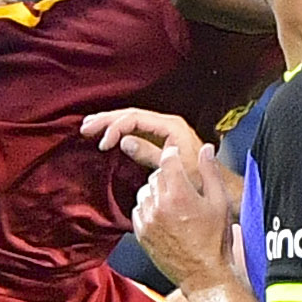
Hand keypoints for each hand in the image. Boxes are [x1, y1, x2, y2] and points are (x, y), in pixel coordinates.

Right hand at [82, 105, 200, 168]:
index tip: (103, 143)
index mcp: (171, 126)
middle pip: (130, 115)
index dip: (115, 128)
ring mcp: (162, 130)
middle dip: (106, 120)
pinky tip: (105, 134)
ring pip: (130, 120)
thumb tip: (124, 141)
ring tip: (88, 127)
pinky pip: (134, 129)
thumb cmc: (198, 179)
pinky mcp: (158, 139)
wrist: (215, 186)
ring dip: (108, 123)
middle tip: (86, 128)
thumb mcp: (172, 168)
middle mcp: (166, 124)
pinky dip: (117, 130)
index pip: (135, 118)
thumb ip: (149, 153)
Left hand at [130, 134, 245, 289]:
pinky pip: (138, 209)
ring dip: (156, 191)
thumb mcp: (220, 202)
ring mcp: (147, 220)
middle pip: (155, 176)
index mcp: (179, 194)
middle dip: (167, 175)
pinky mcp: (141, 233)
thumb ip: (210, 172)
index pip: (167, 161)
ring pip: (144, 192)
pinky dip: (148, 208)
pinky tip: (163, 215)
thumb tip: (206, 150)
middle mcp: (159, 205)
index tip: (174, 154)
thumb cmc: (215, 241)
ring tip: (174, 202)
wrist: (203, 273)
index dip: (171, 154)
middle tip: (181, 185)